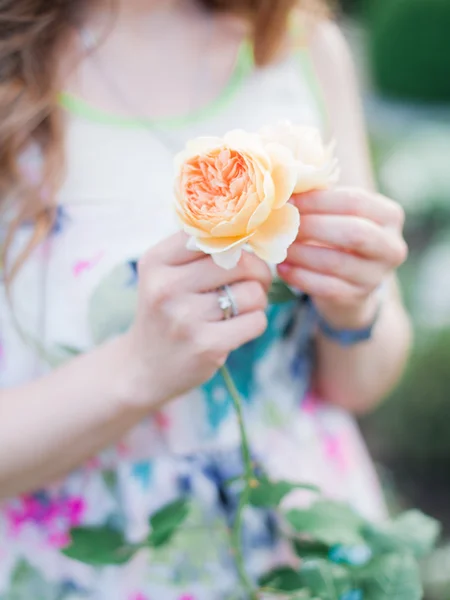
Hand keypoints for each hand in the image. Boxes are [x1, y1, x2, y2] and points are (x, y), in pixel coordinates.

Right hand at [122, 232, 270, 407]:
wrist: (143, 367)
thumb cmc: (165, 313)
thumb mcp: (164, 274)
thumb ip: (198, 249)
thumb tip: (252, 231)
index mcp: (156, 261)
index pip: (214, 234)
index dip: (239, 242)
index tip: (242, 254)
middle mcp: (166, 287)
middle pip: (240, 262)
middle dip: (258, 272)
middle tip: (254, 282)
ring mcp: (185, 318)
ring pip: (253, 293)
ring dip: (257, 300)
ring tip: (240, 308)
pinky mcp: (206, 346)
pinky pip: (256, 321)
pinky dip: (254, 323)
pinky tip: (237, 328)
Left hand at [277, 188, 407, 328]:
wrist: (350, 283)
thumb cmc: (338, 236)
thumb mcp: (338, 214)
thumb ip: (319, 199)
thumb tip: (283, 185)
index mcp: (389, 216)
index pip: (355, 201)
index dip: (319, 200)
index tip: (289, 199)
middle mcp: (391, 247)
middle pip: (352, 232)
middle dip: (312, 227)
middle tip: (283, 223)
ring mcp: (376, 276)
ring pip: (335, 262)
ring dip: (301, 253)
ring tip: (279, 246)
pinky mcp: (356, 297)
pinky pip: (325, 287)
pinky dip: (299, 276)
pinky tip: (282, 268)